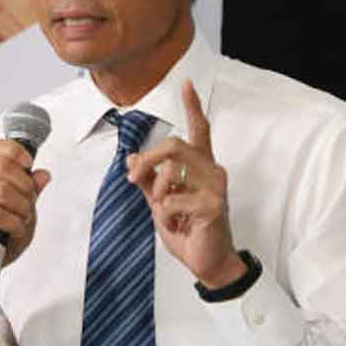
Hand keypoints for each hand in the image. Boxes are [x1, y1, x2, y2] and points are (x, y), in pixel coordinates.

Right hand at [0, 137, 50, 308]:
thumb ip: (31, 193)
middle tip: (27, 204)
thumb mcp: (22, 214)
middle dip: (24, 185)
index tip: (27, 163)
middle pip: (2, 166)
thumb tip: (43, 174)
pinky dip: (14, 225)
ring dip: (21, 208)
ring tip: (21, 222)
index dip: (13, 149)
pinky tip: (13, 233)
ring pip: (2, 191)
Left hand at [124, 79, 244, 288]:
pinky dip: (163, 216)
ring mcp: (215, 187)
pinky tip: (177, 226)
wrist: (207, 261)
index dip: (192, 106)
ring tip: (162, 211)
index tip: (186, 83)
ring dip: (156, 193)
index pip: (199, 129)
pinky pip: (171, 201)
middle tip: (133, 179)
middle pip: (174, 145)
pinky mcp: (212, 206)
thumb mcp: (160, 202)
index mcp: (200, 166)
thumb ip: (148, 179)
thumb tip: (130, 158)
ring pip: (170, 171)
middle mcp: (212, 170)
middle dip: (147, 160)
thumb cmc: (188, 230)